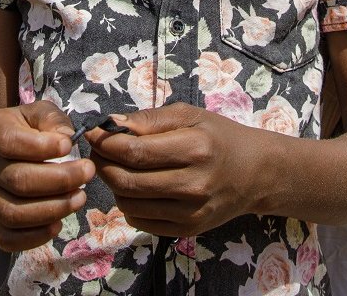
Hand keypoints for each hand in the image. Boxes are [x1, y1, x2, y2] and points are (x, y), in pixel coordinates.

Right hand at [0, 101, 94, 251]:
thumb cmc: (22, 129)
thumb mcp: (36, 114)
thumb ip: (52, 120)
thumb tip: (68, 139)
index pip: (10, 142)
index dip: (43, 147)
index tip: (70, 146)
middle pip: (17, 181)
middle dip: (59, 180)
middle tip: (88, 173)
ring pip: (13, 214)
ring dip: (52, 210)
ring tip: (79, 198)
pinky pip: (6, 238)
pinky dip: (35, 236)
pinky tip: (58, 222)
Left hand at [87, 104, 268, 237]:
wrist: (254, 173)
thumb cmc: (218, 137)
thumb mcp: (189, 115)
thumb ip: (149, 119)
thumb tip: (110, 123)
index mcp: (194, 148)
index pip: (135, 151)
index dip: (105, 142)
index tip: (92, 131)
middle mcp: (193, 185)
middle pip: (127, 180)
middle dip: (102, 162)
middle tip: (97, 149)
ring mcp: (190, 213)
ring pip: (129, 202)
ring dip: (112, 183)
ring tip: (114, 165)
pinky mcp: (186, 231)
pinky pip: (140, 221)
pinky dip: (127, 203)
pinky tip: (132, 186)